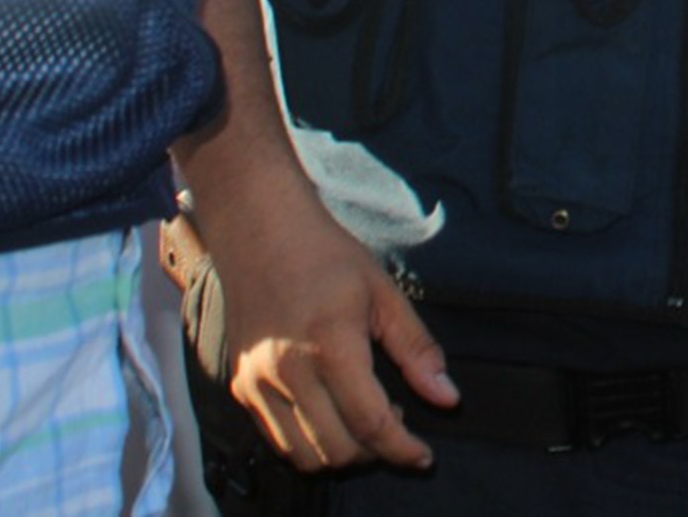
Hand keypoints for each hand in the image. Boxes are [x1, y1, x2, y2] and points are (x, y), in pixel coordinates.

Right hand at [202, 195, 457, 472]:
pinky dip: (309, 441)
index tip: (424, 456)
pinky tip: (331, 411)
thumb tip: (448, 399)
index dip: (402, 449)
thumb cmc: (327, 255)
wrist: (259, 230)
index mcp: (331, 346)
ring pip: (304, 455)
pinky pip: (277, 438)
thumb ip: (416, 350)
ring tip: (364, 419)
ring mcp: (258, 384)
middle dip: (375, 452)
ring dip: (341, 452)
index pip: (371, 423)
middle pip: (338, 449)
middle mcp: (288, 373)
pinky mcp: (240, 387)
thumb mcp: (384, 293)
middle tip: (396, 424)